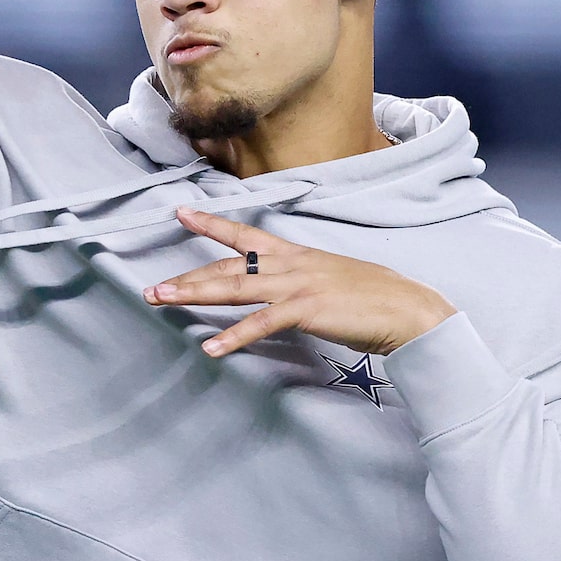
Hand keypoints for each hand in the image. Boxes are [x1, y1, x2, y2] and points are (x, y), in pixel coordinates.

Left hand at [145, 209, 456, 358]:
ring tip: (162, 300)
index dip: (211, 224)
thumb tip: (282, 291)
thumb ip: (302, 282)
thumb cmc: (374, 300)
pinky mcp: (306, 309)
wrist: (408, 311)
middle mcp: (292, 264)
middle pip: (228, 267)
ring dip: (194, 295)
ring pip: (235, 287)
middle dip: (187, 276)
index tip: (181, 213)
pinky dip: (233, 336)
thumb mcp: (332, 280)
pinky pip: (261, 323)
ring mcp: (298, 284)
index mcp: (297, 255)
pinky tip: (210, 347)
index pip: (246, 236)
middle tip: (152, 287)